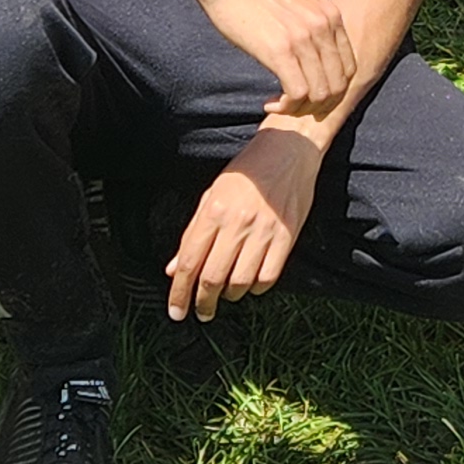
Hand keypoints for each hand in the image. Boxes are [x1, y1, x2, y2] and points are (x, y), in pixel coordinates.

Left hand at [169, 125, 322, 318]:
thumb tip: (175, 268)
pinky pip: (268, 277)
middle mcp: (236, 223)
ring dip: (230, 296)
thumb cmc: (248, 173)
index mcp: (213, 212)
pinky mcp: (287, 237)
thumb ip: (193, 234)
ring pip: (240, 283)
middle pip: (212, 278)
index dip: (179, 292)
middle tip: (201, 312)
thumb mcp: (212, 196)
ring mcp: (263, 231)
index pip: (189, 262)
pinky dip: (256, 288)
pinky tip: (251, 283)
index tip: (177, 312)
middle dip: (203, 303)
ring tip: (227, 293)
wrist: (289, 151)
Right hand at [190, 0, 359, 119]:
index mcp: (330, 14)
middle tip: (292, 106)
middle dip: (318, 105)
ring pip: (321, 94)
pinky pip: (298, 93)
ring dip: (300, 109)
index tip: (306, 95)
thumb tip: (312, 52)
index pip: (349, 67)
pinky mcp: (280, 50)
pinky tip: (269, 103)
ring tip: (279, 105)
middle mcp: (323, 25)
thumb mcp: (294, 2)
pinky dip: (286, 106)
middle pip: (339, 85)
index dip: (331, 90)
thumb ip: (309, 23)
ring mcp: (303, 37)